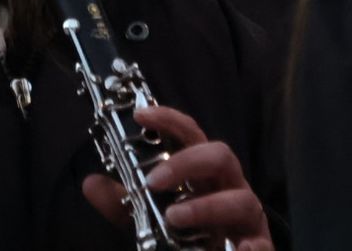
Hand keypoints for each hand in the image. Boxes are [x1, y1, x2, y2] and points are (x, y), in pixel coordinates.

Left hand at [81, 105, 272, 250]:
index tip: (140, 115)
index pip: (191, 136)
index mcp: (204, 175)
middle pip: (221, 155)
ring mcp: (247, 217)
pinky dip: (249, 248)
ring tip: (174, 218)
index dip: (169, 120)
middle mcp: (229, 187)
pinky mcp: (260, 246)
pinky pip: (260, 244)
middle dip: (187, 162)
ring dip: (206, 206)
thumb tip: (90, 183)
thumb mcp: (150, 219)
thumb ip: (124, 204)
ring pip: (240, 198)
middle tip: (153, 181)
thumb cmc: (192, 236)